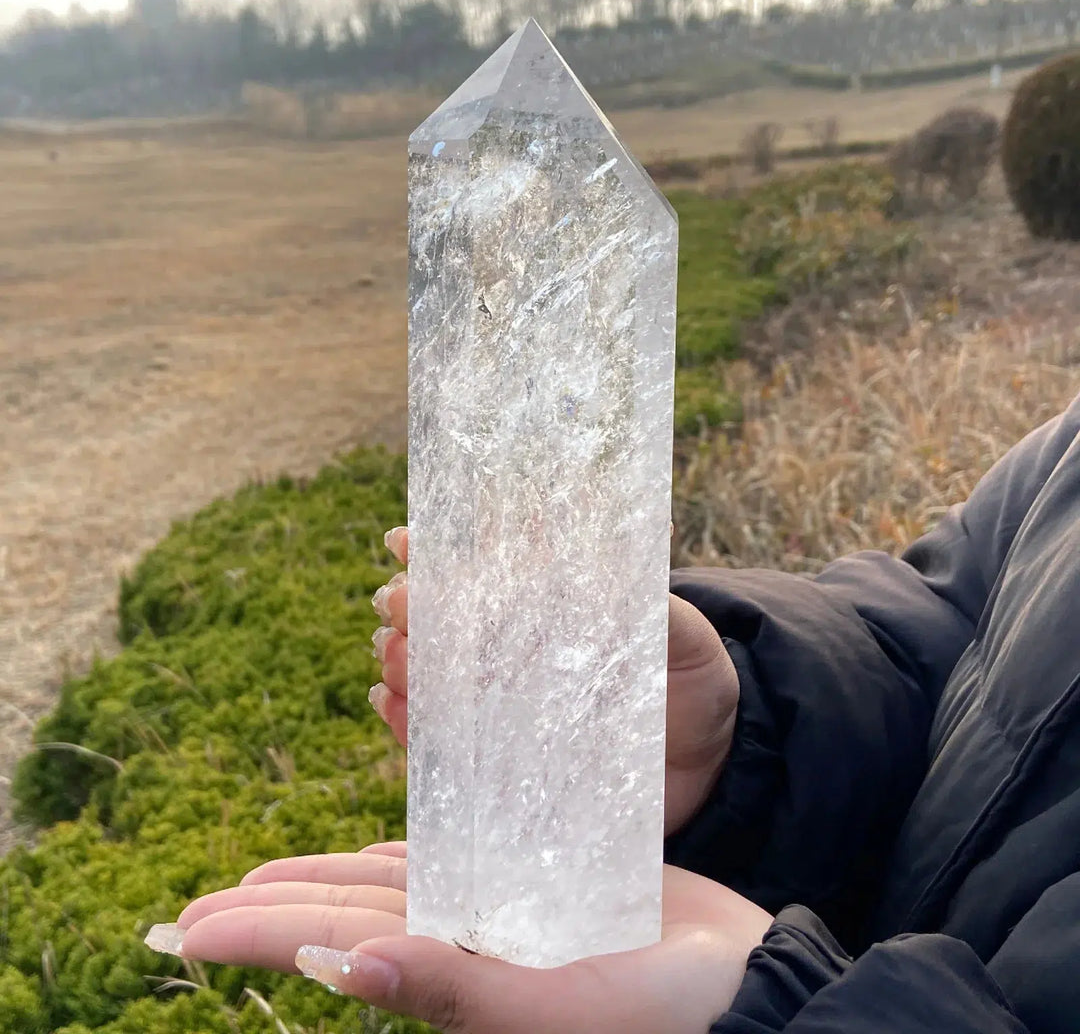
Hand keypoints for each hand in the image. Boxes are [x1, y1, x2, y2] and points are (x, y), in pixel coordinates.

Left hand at [166, 842, 772, 1033]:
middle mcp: (463, 947)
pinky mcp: (536, 878)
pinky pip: (455, 858)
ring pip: (386, 888)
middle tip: (197, 908)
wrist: (743, 983)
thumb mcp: (558, 1010)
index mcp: (454, 980)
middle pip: (344, 916)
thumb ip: (454, 992)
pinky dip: (406, 852)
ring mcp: (497, 914)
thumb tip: (342, 971)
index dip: (259, 936)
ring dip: (322, 882)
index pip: (335, 948)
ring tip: (262, 878)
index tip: (188, 929)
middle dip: (270, 910)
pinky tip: (375, 851)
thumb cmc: (665, 1013)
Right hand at [373, 527, 738, 833]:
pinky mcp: (493, 758)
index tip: (404, 541)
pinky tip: (391, 702)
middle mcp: (510, 645)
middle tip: (398, 605)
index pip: (477, 563)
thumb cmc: (690, 678)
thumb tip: (594, 567)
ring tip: (397, 656)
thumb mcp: (679, 632)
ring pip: (424, 672)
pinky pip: (433, 739)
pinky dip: (405, 720)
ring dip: (401, 659)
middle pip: (438, 617)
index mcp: (544, 600)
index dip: (433, 546)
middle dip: (409, 605)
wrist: (705, 764)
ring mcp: (496, 699)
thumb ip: (645, 601)